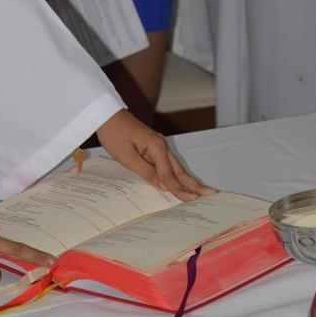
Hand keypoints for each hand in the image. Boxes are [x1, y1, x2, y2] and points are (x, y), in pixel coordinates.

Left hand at [95, 110, 209, 201]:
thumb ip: (147, 172)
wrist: (106, 115)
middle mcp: (161, 146)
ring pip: (175, 166)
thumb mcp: (127, 156)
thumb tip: (164, 186)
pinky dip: (176, 174)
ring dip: (187, 179)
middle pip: (179, 169)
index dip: (179, 189)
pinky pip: (167, 164)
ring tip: (200, 191)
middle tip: (209, 194)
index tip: (191, 200)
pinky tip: (180, 181)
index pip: (169, 174)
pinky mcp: (152, 147)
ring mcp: (158, 145)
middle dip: (193, 183)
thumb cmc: (114, 134)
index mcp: (157, 147)